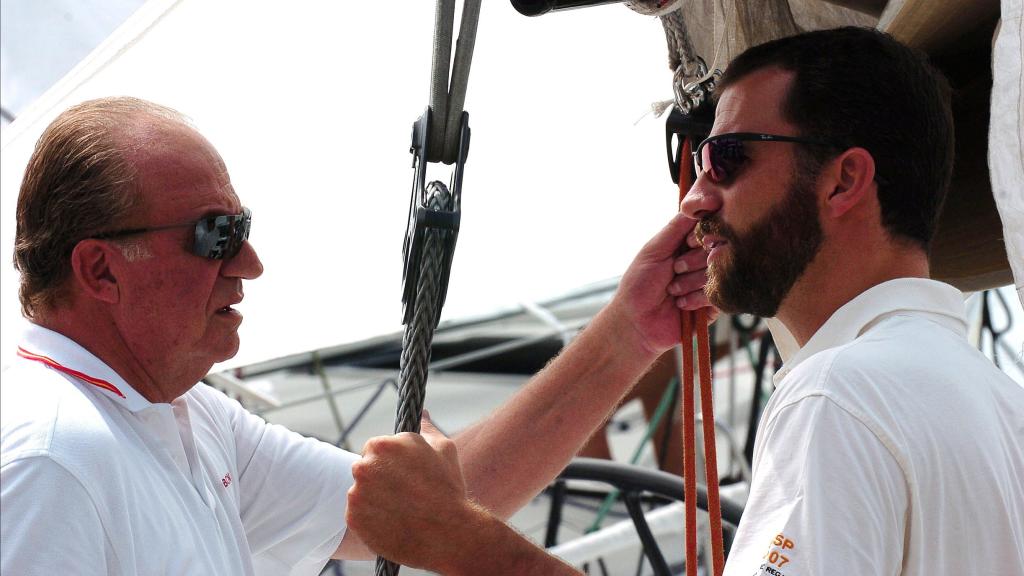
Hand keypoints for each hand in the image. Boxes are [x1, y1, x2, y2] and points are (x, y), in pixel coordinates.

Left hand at [346, 414, 478, 571]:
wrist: (447, 534)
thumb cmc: (448, 488)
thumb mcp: (444, 450)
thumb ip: (427, 428)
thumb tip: (422, 413)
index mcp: (382, 445)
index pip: (376, 447)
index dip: (391, 460)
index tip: (404, 473)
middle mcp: (363, 466)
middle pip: (365, 468)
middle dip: (380, 477)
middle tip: (403, 492)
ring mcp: (356, 493)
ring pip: (361, 492)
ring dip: (374, 498)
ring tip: (400, 509)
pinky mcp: (353, 519)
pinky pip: (358, 515)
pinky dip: (371, 518)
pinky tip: (392, 522)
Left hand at [611, 212, 718, 356]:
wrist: (635, 323)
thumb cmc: (638, 285)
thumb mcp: (654, 250)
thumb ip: (675, 227)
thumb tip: (699, 203)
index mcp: (687, 245)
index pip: (708, 229)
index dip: (699, 237)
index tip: (685, 245)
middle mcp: (700, 261)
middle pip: (715, 250)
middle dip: (690, 262)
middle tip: (673, 271)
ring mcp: (708, 282)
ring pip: (716, 272)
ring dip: (690, 282)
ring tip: (672, 291)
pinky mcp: (714, 305)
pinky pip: (717, 295)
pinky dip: (696, 298)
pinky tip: (680, 304)